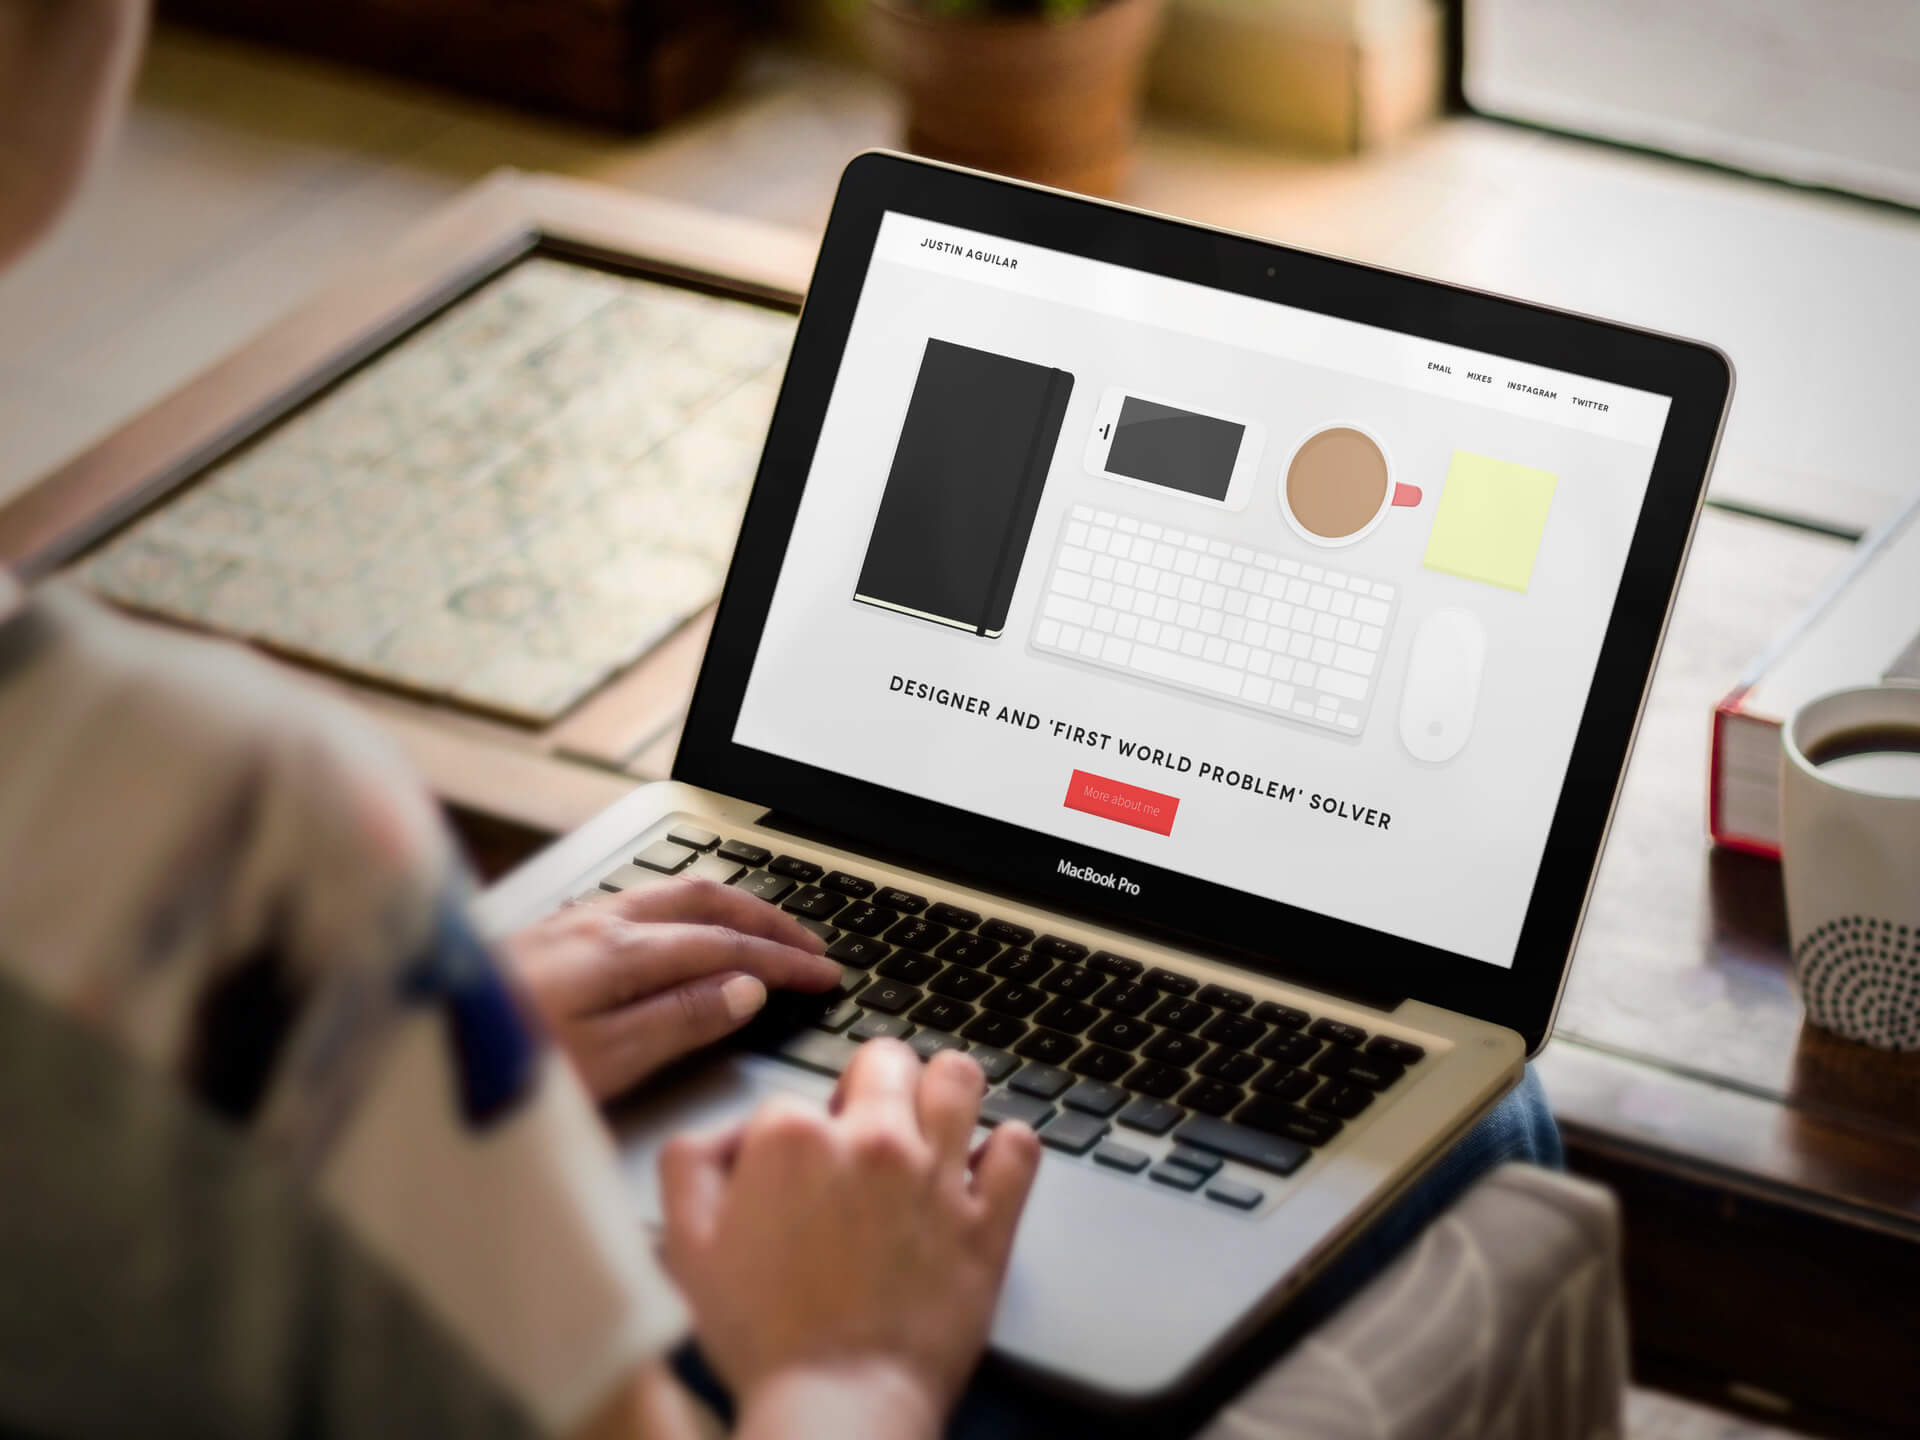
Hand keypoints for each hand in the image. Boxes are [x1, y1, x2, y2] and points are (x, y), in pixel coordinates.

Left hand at [504, 877, 840, 1100]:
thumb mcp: (603, 1062)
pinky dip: (688, 910)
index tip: (826, 977)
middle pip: (708, 900)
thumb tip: (746, 990)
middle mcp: (599, 921)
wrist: (405, 1037)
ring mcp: (573, 920)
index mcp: (622, 951)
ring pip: (674, 893)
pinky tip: (682, 930)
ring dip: (731, 908)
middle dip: (770, 919)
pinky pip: (642, 901)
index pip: (730, 946)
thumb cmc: (495, 1064)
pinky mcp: (551, 932)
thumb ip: (679, 1021)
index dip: (785, 962)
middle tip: (814, 945)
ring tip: (765, 929)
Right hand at [660, 1040, 1041, 1438]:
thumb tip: (727, 1135)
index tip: (797, 1168)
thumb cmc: (764, 1339)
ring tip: (932, 1123)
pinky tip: (983, 1167)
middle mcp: (871, 1142)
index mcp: (793, 1140)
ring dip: (944, 1092)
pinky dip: (1006, 1149)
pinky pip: (1020, 1146)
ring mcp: (936, 1176)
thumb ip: (691, 1166)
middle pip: (886, 1060)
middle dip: (874, 1084)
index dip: (792, 1131)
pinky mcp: (987, 1220)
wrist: (836, 1406)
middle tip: (866, 1126)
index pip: (795, 1095)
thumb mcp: (686, 1246)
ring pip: (958, 1078)